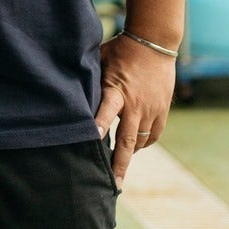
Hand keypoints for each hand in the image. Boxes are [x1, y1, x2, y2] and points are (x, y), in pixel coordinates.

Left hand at [95, 32, 176, 184]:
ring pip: (140, 141)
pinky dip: (142, 144)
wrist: (155, 43)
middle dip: (118, 163)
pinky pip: (152, 135)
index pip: (106, 111)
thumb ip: (89, 79)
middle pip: (127, 140)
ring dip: (128, 155)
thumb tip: (66, 91)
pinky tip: (133, 148)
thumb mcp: (100, 60)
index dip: (99, 125)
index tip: (92, 141)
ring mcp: (151, 109)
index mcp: (117, 90)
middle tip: (112, 184)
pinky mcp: (162, 111)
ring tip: (117, 172)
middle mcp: (135, 104)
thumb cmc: (121, 50)